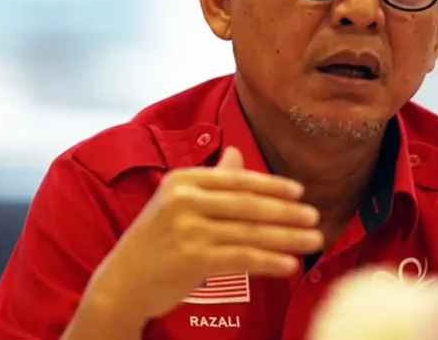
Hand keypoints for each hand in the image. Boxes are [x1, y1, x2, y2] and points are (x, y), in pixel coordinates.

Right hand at [81, 147, 322, 326]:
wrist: (121, 284)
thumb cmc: (155, 242)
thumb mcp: (177, 202)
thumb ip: (211, 179)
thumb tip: (236, 153)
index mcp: (183, 180)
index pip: (238, 180)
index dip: (272, 185)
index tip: (300, 191)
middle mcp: (184, 200)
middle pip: (249, 205)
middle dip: (287, 212)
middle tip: (316, 217)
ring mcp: (188, 229)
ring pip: (250, 231)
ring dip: (288, 237)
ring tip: (314, 240)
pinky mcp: (192, 259)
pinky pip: (242, 257)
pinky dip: (270, 261)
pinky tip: (290, 264)